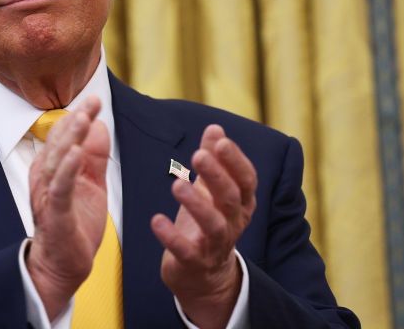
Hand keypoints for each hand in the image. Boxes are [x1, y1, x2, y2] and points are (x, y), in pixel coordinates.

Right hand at [25, 96, 109, 319]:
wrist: (64, 265)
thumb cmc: (76, 223)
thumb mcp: (91, 184)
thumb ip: (94, 157)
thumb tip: (99, 125)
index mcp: (52, 169)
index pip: (63, 137)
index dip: (78, 117)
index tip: (94, 100)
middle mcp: (45, 179)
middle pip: (59, 143)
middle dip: (76, 120)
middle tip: (92, 101)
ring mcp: (48, 196)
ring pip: (57, 161)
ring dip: (70, 138)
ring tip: (83, 118)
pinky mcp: (56, 214)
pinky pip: (60, 188)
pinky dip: (68, 170)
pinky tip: (78, 153)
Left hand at [151, 125, 256, 328]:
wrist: (203, 276)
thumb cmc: (206, 224)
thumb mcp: (211, 191)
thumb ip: (214, 159)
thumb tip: (215, 128)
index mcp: (240, 204)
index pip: (246, 180)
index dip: (235, 161)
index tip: (221, 142)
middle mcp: (233, 223)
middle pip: (231, 198)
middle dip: (216, 176)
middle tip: (198, 155)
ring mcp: (215, 245)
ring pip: (213, 225)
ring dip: (196, 204)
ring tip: (177, 185)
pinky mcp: (194, 263)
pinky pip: (185, 251)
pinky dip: (171, 237)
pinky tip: (156, 220)